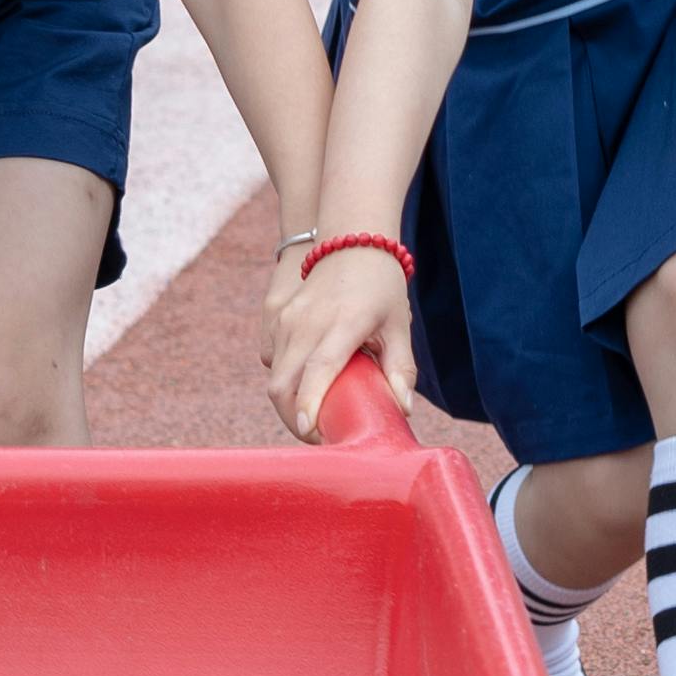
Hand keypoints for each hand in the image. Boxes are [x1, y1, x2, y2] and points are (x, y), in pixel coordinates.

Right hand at [263, 235, 426, 443]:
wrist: (351, 239)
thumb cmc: (381, 286)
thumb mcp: (399, 324)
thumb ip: (401, 367)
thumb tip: (403, 409)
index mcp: (343, 323)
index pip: (318, 369)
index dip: (310, 403)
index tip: (310, 431)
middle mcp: (308, 321)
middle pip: (283, 383)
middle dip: (295, 419)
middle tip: (320, 436)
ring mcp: (287, 319)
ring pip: (274, 376)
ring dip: (289, 403)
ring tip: (315, 416)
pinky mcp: (276, 318)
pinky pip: (271, 360)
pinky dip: (284, 381)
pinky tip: (306, 386)